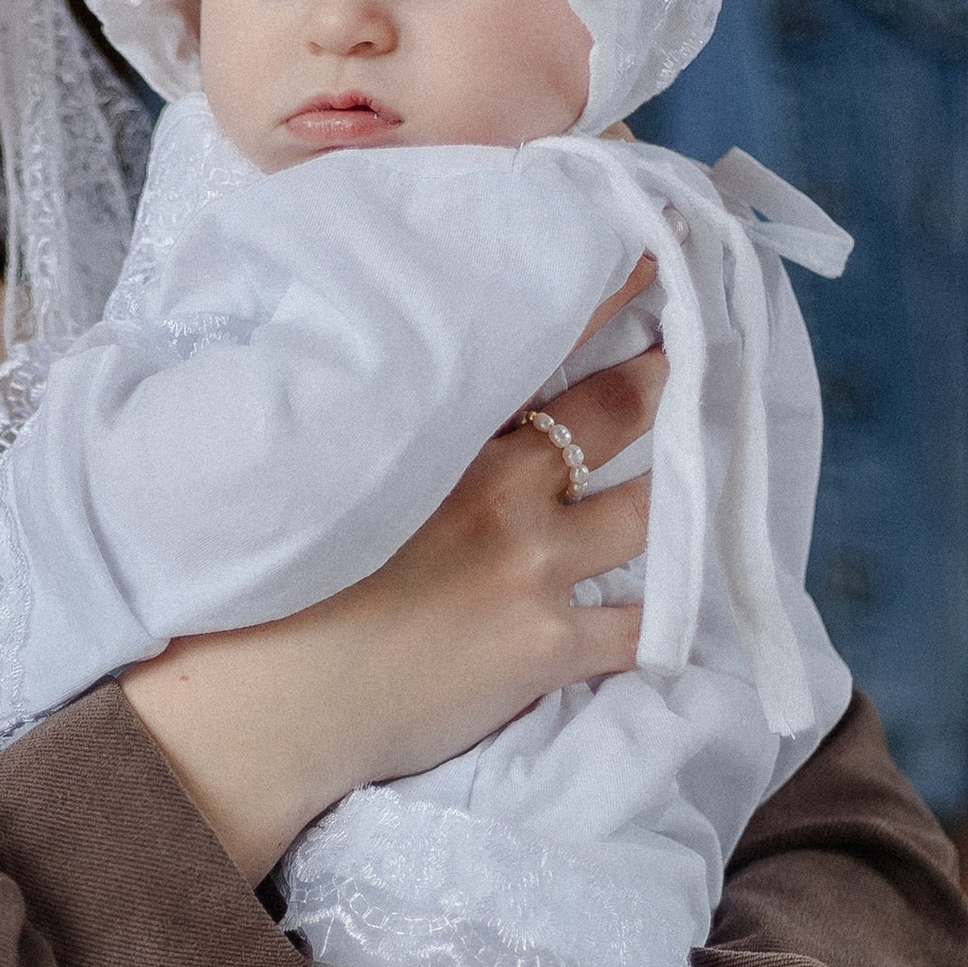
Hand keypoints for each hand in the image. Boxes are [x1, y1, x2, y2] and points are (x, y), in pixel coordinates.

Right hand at [121, 339, 667, 882]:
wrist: (263, 706)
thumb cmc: (264, 594)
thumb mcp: (320, 478)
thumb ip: (378, 431)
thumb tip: (400, 403)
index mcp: (437, 440)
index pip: (533, 346)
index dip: (600, 298)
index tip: (647, 259)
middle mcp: (500, 492)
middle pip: (611, 417)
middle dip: (660, 382)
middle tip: (687, 358)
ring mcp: (532, 569)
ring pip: (646, 514)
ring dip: (677, 492)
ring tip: (704, 472)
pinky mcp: (546, 648)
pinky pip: (640, 629)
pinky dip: (668, 620)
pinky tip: (684, 611)